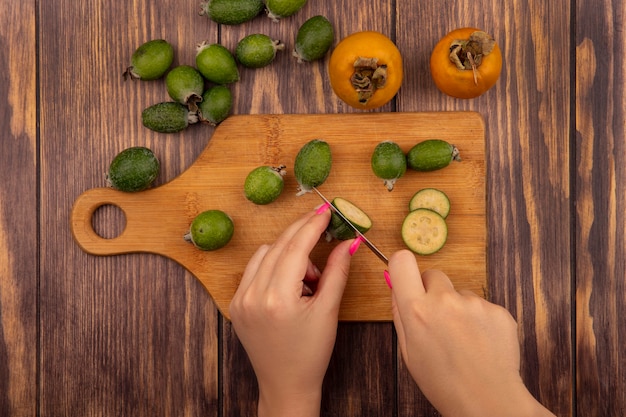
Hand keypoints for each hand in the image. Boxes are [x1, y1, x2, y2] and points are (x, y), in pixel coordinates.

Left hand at [229, 205, 352, 416]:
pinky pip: (254, 269)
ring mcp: (240, 300)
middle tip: (321, 222)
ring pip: (265, 254)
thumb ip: (338, 271)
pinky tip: (291, 283)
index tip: (325, 210)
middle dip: (302, 233)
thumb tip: (350, 242)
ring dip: (289, 253)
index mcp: (277, 299)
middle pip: (279, 246)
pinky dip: (273, 266)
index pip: (296, 248)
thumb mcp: (328, 311)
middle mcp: (253, 296)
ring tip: (309, 278)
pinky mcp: (236, 304)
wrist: (286, 384)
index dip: (312, 225)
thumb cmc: (311, 353)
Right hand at [388, 250, 554, 416]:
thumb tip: (396, 287)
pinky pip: (483, 306)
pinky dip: (480, 320)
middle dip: (432, 291)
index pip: (402, 261)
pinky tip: (480, 344)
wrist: (487, 401)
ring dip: (459, 309)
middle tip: (437, 319)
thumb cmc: (443, 383)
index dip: (402, 266)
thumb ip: (401, 315)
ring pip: (460, 293)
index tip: (405, 275)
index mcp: (416, 311)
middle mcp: (444, 300)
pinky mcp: (498, 310)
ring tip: (463, 341)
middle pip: (433, 274)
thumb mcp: (408, 352)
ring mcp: (474, 304)